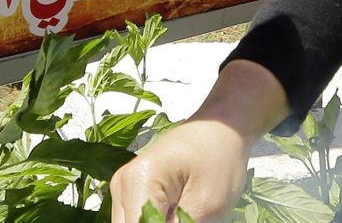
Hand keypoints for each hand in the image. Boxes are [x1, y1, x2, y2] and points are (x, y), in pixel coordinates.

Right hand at [107, 59, 286, 222]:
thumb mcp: (208, 203)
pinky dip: (160, 221)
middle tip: (193, 217)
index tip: (191, 219)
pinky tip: (181, 213)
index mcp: (137, 182)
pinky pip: (139, 220)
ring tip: (189, 212)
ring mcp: (124, 190)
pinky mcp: (132, 195)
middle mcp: (121, 186)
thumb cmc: (219, 156)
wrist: (220, 129)